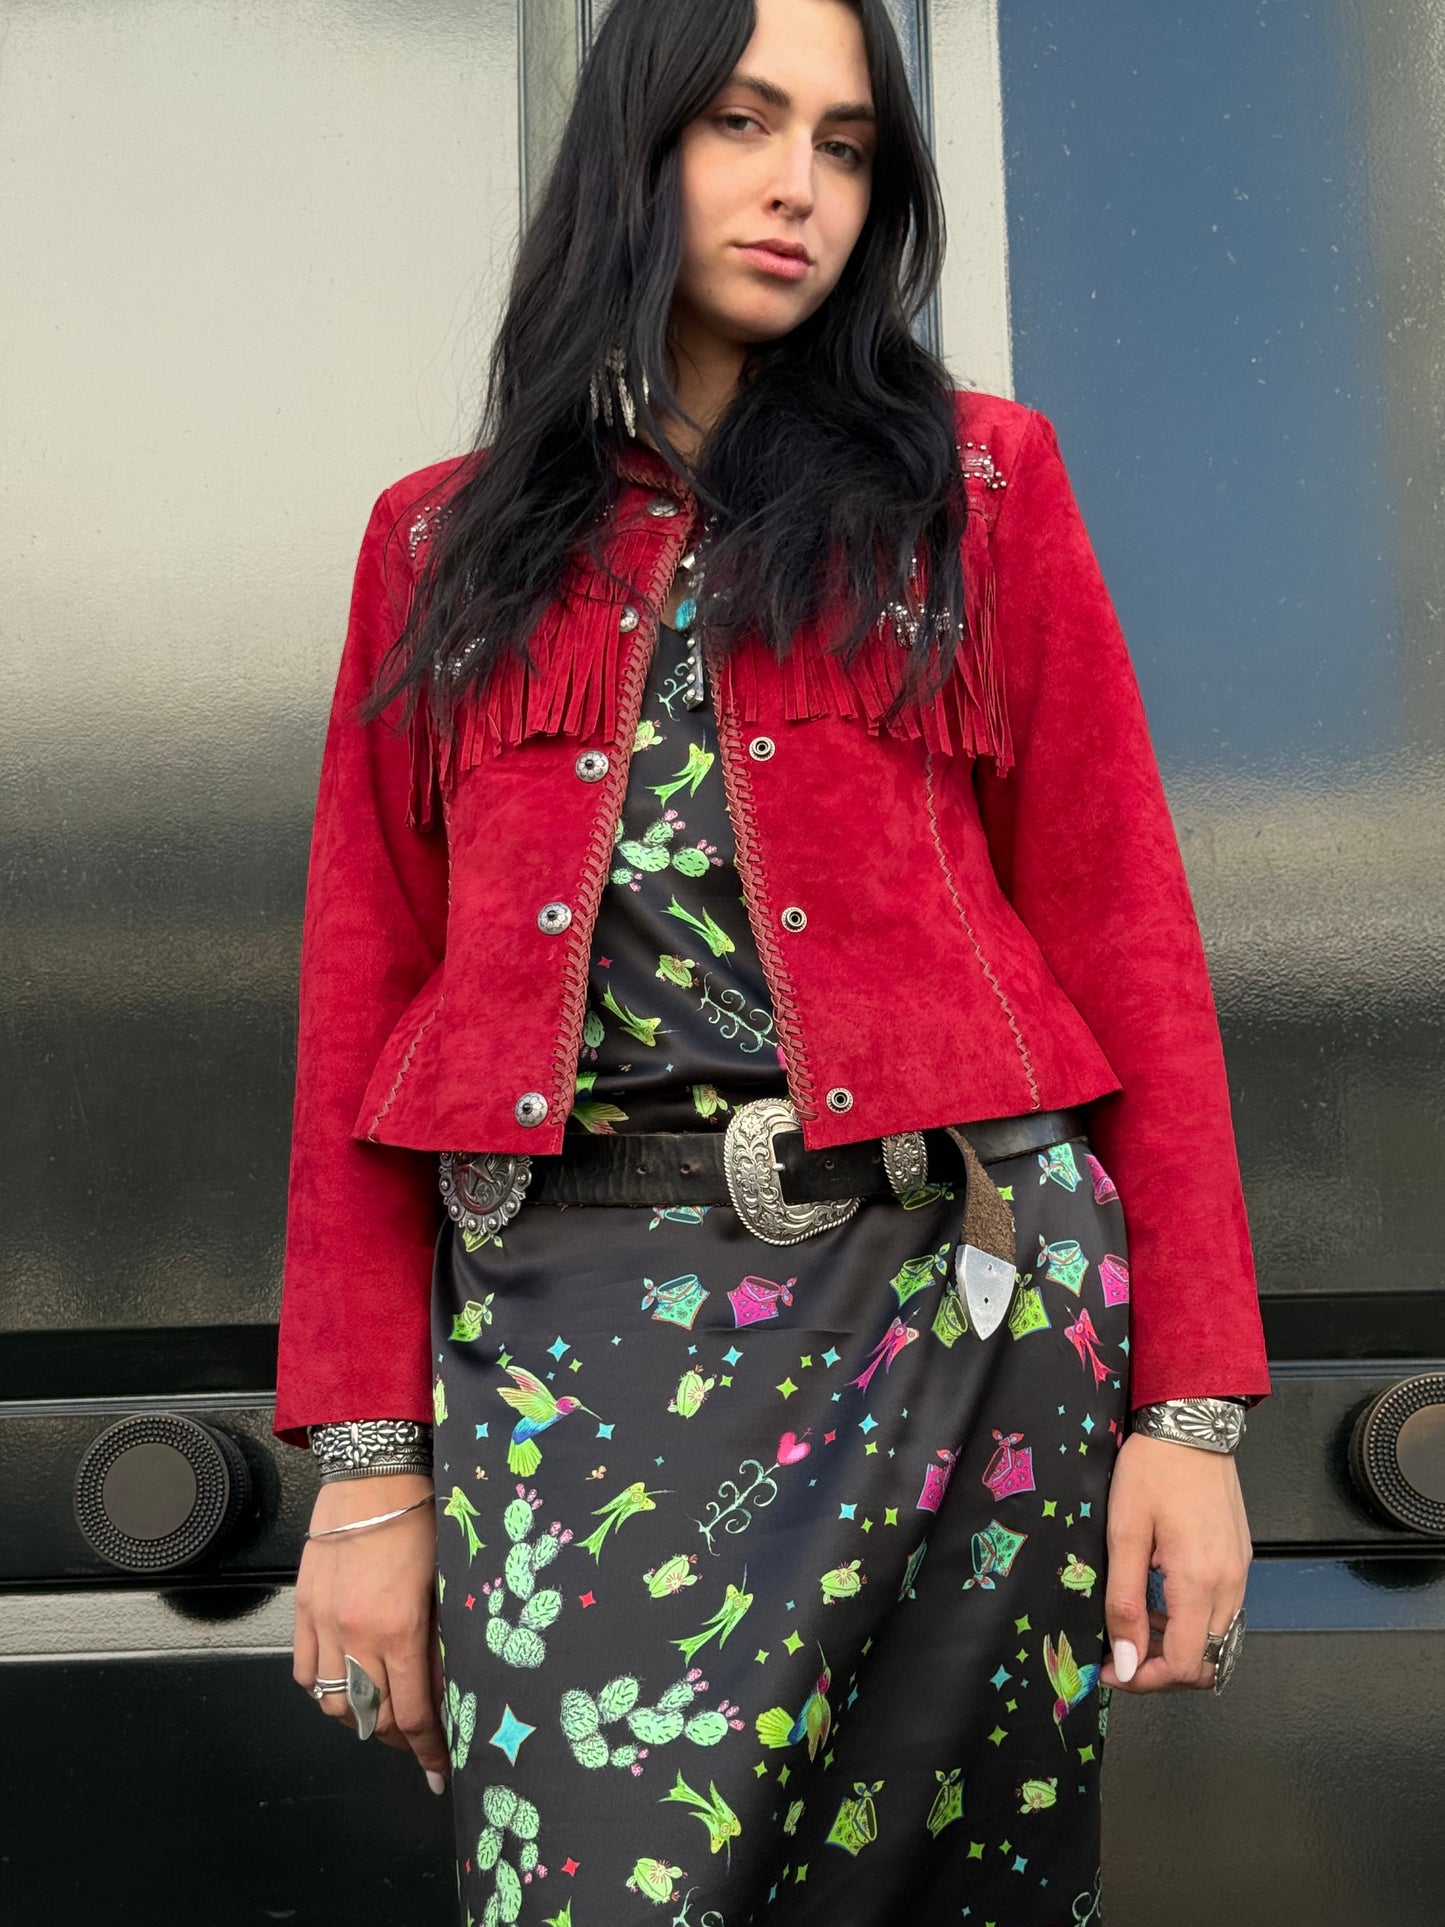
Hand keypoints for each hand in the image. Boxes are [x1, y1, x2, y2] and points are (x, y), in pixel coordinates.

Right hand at [292, 1472, 448, 1787]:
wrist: (371, 1477)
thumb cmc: (417, 1519)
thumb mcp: (443, 1581)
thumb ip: (441, 1639)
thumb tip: (447, 1687)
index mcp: (400, 1629)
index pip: (412, 1713)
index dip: (427, 1750)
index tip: (438, 1770)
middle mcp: (358, 1635)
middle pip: (373, 1718)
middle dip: (398, 1740)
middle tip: (416, 1741)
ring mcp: (324, 1625)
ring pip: (335, 1704)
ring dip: (359, 1719)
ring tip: (381, 1713)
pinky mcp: (304, 1611)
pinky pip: (306, 1673)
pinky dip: (325, 1690)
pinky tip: (345, 1684)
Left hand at [1100, 1431, 1251, 1692]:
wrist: (1191, 1424)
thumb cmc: (1152, 1469)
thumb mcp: (1124, 1533)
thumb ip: (1125, 1602)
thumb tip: (1127, 1661)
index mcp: (1201, 1581)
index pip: (1186, 1666)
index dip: (1146, 1679)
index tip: (1113, 1670)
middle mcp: (1230, 1585)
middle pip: (1207, 1664)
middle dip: (1162, 1671)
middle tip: (1121, 1654)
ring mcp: (1239, 1573)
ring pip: (1217, 1642)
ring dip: (1178, 1648)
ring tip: (1135, 1627)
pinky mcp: (1239, 1561)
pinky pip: (1222, 1614)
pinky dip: (1192, 1624)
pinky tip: (1161, 1602)